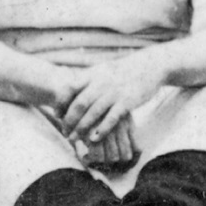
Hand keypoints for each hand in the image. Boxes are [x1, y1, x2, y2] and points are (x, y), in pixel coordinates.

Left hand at [52, 48, 171, 159]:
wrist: (149, 66)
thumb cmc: (122, 71)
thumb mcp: (102, 70)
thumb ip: (87, 78)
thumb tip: (67, 85)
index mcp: (93, 74)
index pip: (70, 87)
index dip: (61, 102)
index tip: (56, 115)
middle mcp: (102, 82)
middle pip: (80, 103)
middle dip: (69, 120)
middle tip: (63, 131)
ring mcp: (114, 92)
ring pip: (93, 112)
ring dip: (81, 128)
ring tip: (73, 139)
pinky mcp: (127, 101)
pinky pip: (112, 118)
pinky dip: (101, 129)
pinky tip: (94, 139)